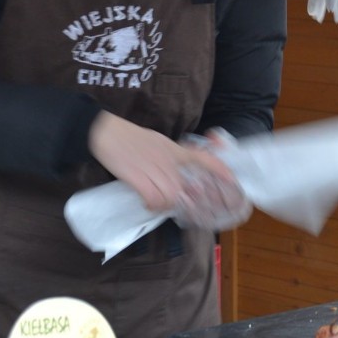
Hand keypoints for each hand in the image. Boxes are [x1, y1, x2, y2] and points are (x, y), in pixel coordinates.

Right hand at [87, 112, 240, 215]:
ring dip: (163, 204)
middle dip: (180, 200)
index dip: (219, 169)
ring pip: (170, 196)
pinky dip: (152, 205)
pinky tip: (146, 202)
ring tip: (155, 202)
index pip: (203, 158)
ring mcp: (154, 168)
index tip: (231, 180)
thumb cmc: (130, 137)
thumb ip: (171, 156)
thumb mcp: (158, 141)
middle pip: (183, 188)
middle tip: (171, 203)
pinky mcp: (138, 177)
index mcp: (174, 150)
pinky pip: (153, 199)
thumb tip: (177, 172)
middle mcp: (168, 160)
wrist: (106, 132)